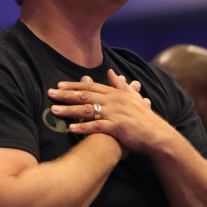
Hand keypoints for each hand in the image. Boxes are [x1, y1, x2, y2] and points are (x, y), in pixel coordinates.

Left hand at [48, 69, 166, 152]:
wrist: (156, 134)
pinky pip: (97, 127)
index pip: (90, 87)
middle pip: (85, 96)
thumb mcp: (133, 97)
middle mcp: (113, 101)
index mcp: (115, 93)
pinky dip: (84, 127)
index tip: (59, 85)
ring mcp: (115, 114)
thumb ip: (120, 84)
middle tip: (50, 93)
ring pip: (88, 110)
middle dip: (66, 94)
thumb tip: (111, 72)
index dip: (74, 85)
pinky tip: (71, 128)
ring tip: (54, 110)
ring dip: (69, 110)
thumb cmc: (143, 116)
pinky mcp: (117, 128)